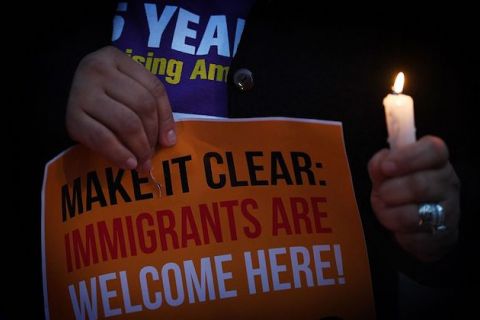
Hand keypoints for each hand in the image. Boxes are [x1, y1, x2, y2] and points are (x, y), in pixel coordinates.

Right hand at [66, 46, 175, 170]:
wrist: (53, 97)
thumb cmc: (99, 94)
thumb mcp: (124, 88)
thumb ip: (150, 105)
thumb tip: (168, 140)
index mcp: (115, 58)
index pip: (154, 88)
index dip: (166, 118)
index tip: (168, 141)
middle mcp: (97, 70)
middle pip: (142, 105)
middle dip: (152, 135)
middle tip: (152, 155)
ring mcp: (82, 92)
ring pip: (126, 122)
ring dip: (139, 147)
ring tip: (142, 162)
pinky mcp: (71, 117)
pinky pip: (103, 138)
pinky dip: (120, 153)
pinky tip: (128, 163)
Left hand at [368, 136, 459, 261]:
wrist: (411, 223)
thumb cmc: (397, 190)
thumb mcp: (386, 173)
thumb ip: (380, 164)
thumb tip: (380, 164)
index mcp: (436, 161)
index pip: (433, 150)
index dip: (408, 157)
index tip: (386, 167)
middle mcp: (448, 184)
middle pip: (420, 185)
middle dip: (390, 191)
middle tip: (381, 194)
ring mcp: (450, 212)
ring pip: (414, 215)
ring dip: (389, 215)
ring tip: (385, 211)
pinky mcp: (445, 237)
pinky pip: (415, 239)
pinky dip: (399, 235)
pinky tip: (398, 229)